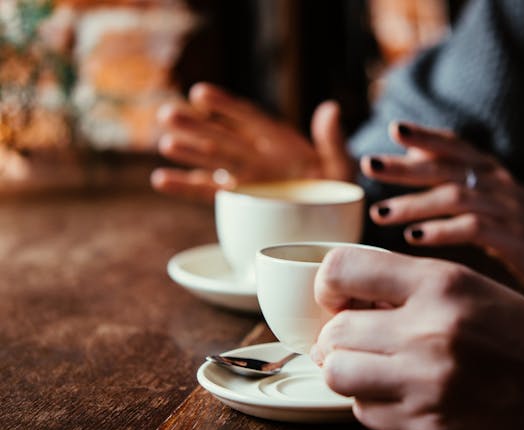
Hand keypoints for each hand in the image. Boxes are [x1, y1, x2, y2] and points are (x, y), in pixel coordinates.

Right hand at [151, 83, 352, 202]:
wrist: (334, 219)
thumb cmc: (338, 188)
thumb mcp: (340, 165)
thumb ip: (332, 141)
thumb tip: (331, 109)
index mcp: (279, 142)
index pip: (249, 119)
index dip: (225, 107)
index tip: (201, 94)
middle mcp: (257, 155)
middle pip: (223, 138)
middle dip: (196, 127)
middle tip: (167, 114)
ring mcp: (245, 177)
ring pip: (211, 162)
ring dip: (188, 152)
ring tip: (165, 142)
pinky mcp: (238, 199)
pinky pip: (208, 192)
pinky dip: (185, 186)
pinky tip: (160, 179)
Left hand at [360, 122, 523, 294]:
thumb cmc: (522, 230)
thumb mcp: (490, 198)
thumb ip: (456, 178)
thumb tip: (413, 157)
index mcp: (490, 172)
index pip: (455, 145)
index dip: (425, 135)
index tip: (394, 128)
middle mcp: (497, 184)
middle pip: (446, 167)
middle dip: (405, 166)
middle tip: (369, 165)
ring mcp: (506, 209)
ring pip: (454, 197)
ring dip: (414, 204)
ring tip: (380, 214)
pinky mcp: (513, 238)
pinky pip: (473, 229)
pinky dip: (442, 231)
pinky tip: (415, 237)